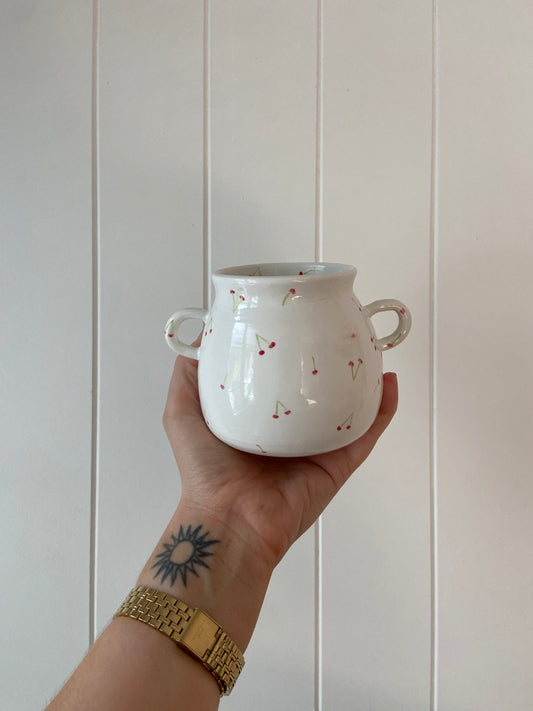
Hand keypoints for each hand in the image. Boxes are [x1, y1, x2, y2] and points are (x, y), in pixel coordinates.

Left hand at [162, 352, 398, 569]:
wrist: (229, 519)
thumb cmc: (204, 470)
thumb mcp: (182, 413)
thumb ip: (188, 377)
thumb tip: (201, 337)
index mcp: (261, 418)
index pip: (281, 378)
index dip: (292, 352)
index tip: (300, 320)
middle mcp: (292, 430)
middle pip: (320, 390)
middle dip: (334, 362)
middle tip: (343, 329)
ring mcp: (319, 446)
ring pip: (350, 407)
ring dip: (364, 380)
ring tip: (372, 349)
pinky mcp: (339, 463)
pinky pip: (366, 432)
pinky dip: (382, 409)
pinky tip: (388, 382)